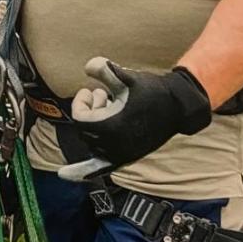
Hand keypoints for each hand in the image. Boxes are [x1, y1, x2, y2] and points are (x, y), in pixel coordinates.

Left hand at [64, 57, 210, 170]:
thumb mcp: (127, 77)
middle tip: (104, 96)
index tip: (91, 91)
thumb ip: (105, 70)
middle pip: (84, 130)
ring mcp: (121, 153)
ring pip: (91, 143)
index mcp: (111, 127)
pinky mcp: (128, 157)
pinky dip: (82, 171)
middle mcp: (114, 145)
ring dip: (94, 127)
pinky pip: (100, 167)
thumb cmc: (153, 91)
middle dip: (90, 111)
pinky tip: (63, 175)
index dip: (81, 102)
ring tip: (109, 109)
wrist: (179, 107)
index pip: (80, 118)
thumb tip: (87, 67)